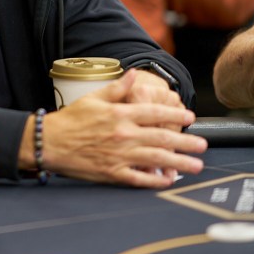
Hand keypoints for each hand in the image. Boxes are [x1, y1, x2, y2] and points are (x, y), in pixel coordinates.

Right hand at [41, 71, 206, 187]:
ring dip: (179, 162)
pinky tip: (168, 180)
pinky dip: (155, 179)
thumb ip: (117, 88)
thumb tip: (134, 74)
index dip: (175, 114)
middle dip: (186, 142)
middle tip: (203, 145)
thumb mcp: (93, 97)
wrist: (50, 142)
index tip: (190, 117)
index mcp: (119, 114)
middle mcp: (123, 134)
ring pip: (156, 158)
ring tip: (196, 165)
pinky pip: (139, 177)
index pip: (154, 113)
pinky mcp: (112, 172)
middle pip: (161, 137)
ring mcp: (119, 155)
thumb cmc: (71, 119)